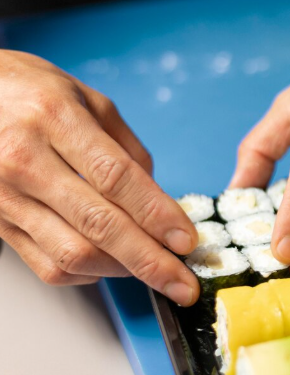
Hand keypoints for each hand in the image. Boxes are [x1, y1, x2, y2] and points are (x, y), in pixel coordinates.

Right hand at [0, 50, 199, 304]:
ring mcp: (4, 196)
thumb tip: (161, 201)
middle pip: (98, 224)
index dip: (157, 214)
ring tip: (156, 272)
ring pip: (73, 253)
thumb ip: (127, 149)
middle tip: (183, 283)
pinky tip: (112, 265)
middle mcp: (24, 159)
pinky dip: (89, 273)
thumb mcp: (86, 98)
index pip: (116, 177)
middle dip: (150, 260)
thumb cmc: (28, 91)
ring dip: (123, 271)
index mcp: (54, 119)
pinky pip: (48, 265)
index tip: (187, 240)